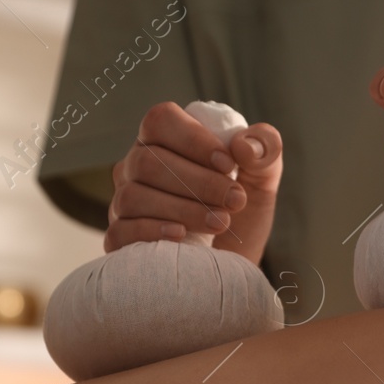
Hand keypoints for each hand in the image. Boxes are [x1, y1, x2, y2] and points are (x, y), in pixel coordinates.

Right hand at [107, 101, 283, 263]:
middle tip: (235, 201)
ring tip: (221, 222)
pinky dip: (152, 231)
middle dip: (197, 182)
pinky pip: (121, 230)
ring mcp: (124, 201)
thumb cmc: (242, 214)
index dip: (193, 140)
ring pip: (134, 196)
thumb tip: (244, 145)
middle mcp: (137, 166)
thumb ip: (264, 150)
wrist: (235, 263)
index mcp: (165, 140)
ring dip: (183, 209)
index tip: (228, 165)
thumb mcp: (262, 179)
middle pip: (148, 161)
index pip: (161, 120)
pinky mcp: (120, 237)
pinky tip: (181, 236)